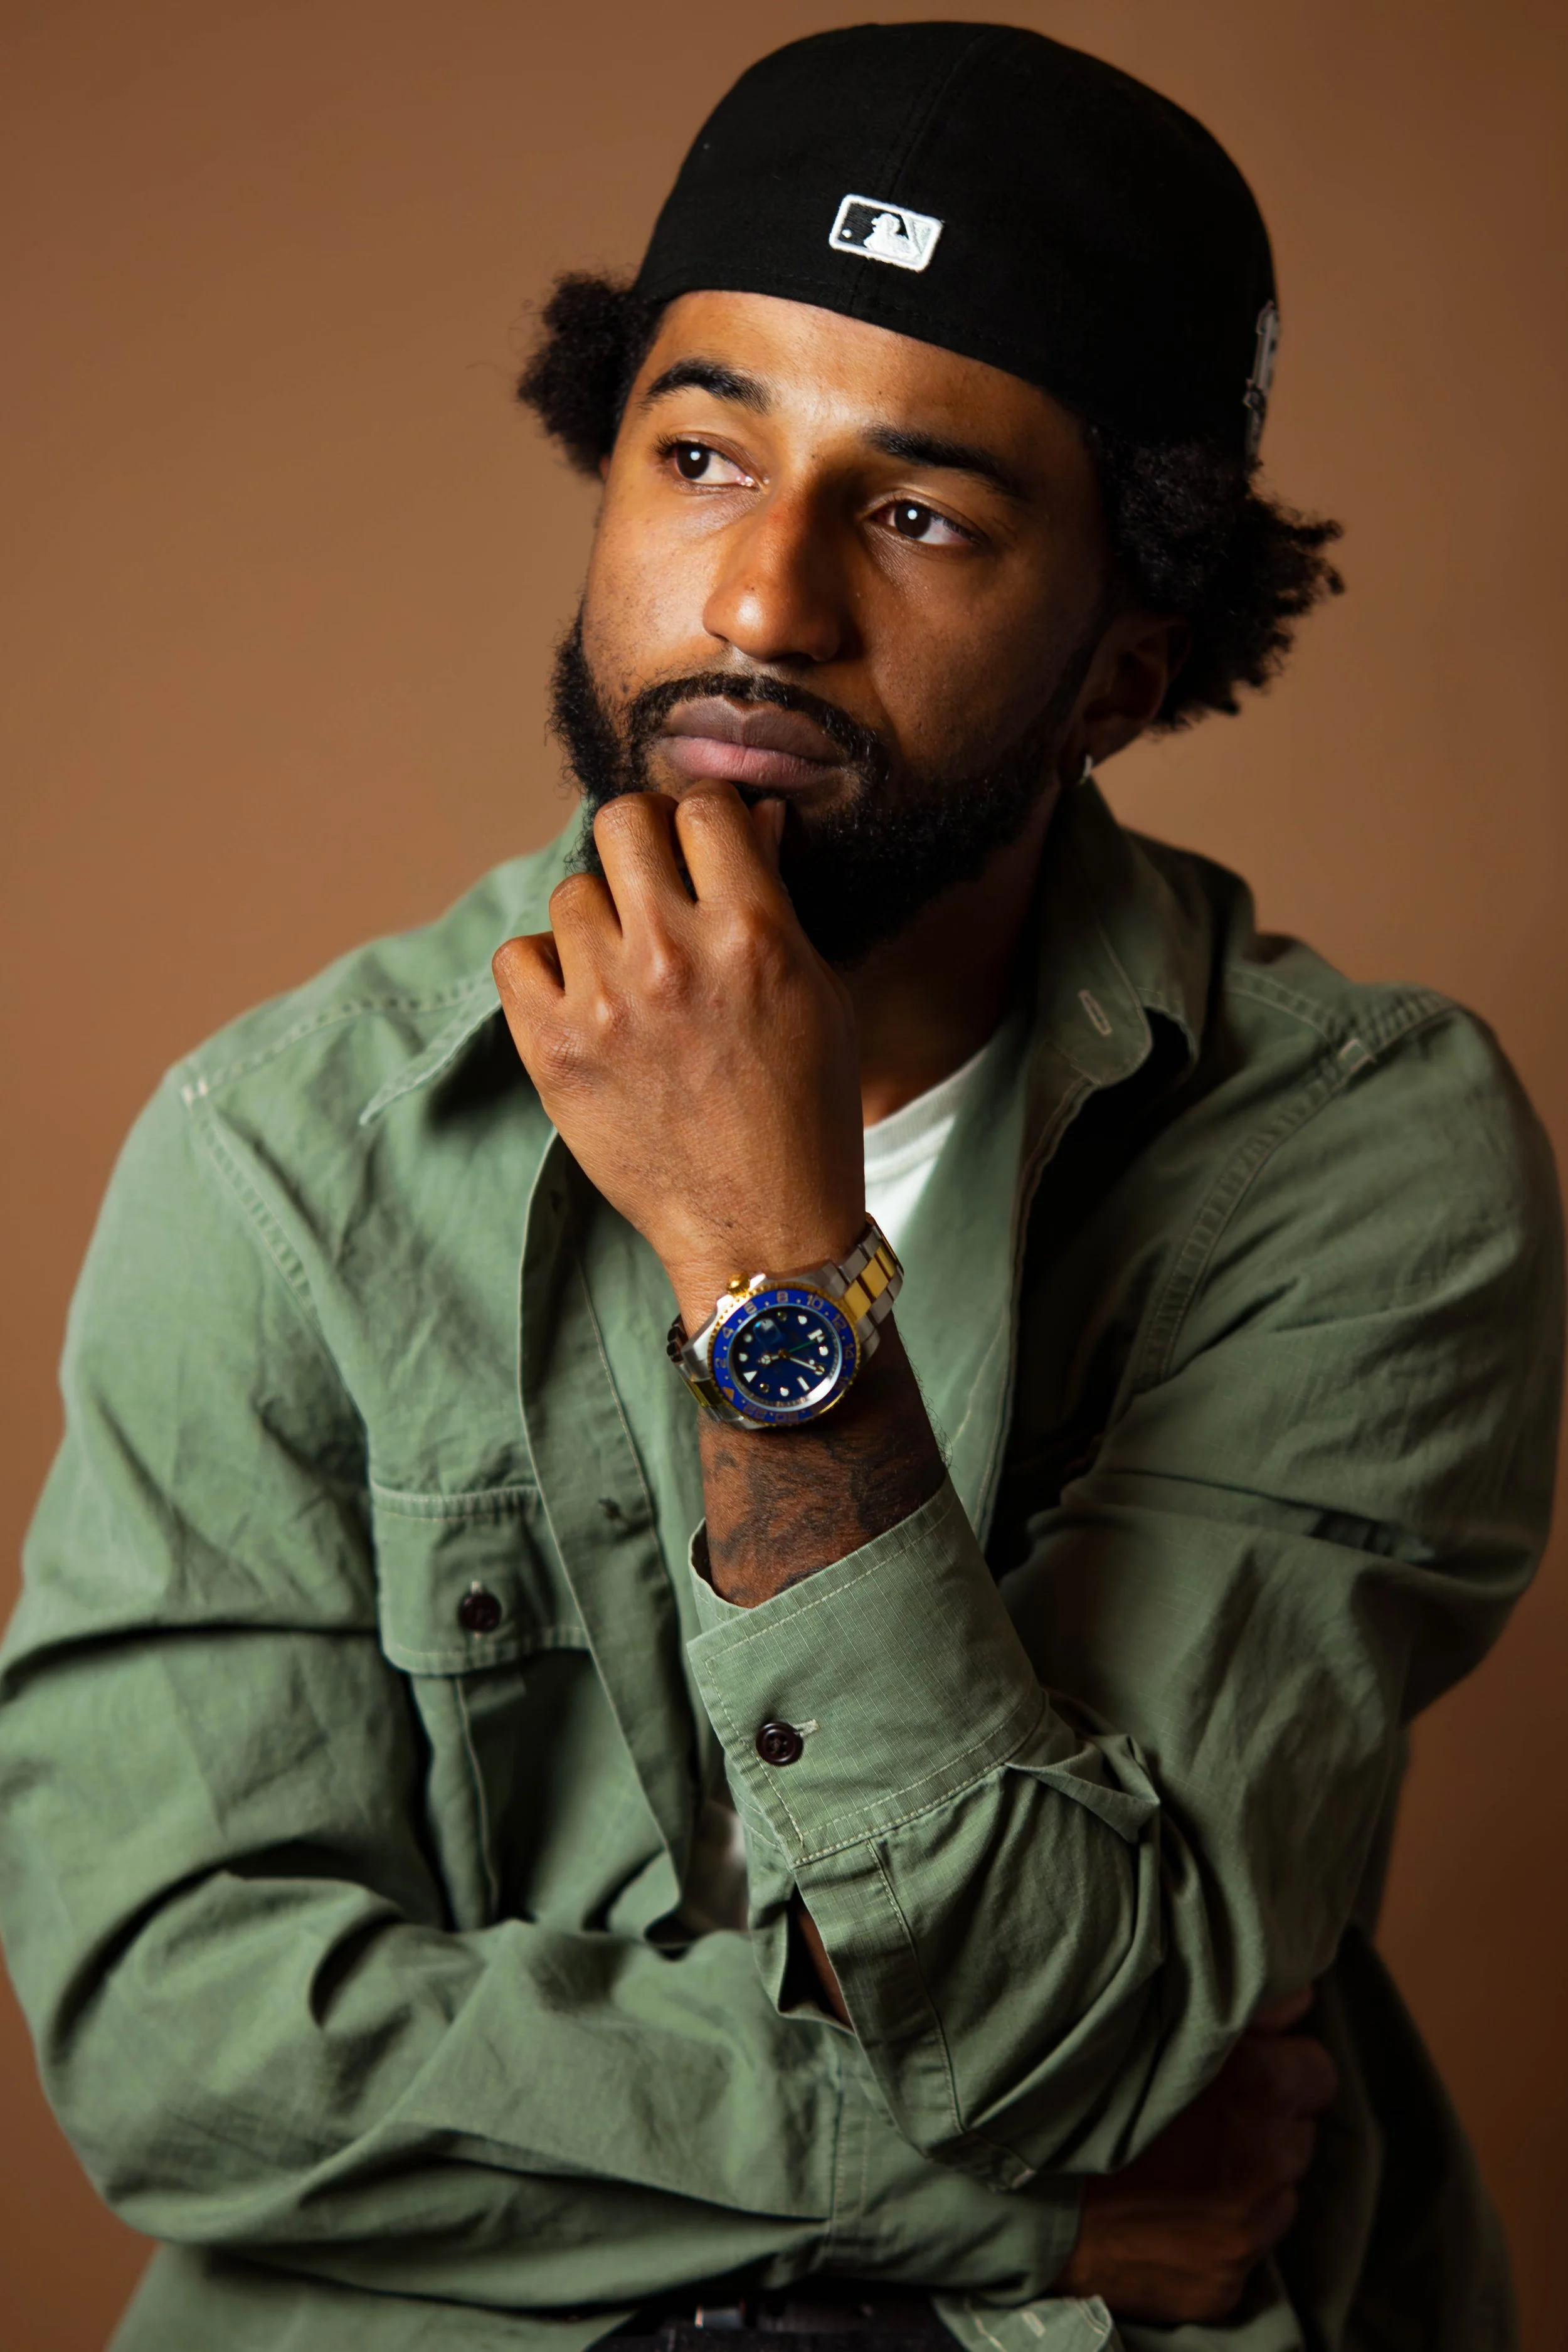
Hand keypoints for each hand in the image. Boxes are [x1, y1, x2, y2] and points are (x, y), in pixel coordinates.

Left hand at [493, 787, 863, 1330]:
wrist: (761, 1225)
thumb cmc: (804, 1109)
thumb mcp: (816, 992)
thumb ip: (774, 900)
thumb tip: (749, 818)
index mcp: (753, 933)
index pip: (703, 808)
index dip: (701, 819)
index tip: (700, 848)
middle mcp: (673, 956)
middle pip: (621, 822)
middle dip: (640, 843)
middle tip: (651, 885)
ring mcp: (606, 1003)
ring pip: (570, 894)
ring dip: (597, 921)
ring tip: (627, 971)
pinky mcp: (553, 1050)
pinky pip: (516, 957)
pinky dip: (544, 971)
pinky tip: (583, 1001)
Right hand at [1056, 1991, 1337, 2323]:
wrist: (1024, 2193)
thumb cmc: (1085, 2089)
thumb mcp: (1159, 2019)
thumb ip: (1243, 2003)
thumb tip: (1299, 1993)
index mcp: (1260, 2089)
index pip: (1317, 2070)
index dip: (1281, 2064)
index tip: (1244, 2066)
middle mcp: (1266, 2163)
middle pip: (1297, 2134)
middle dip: (1263, 2122)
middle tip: (1204, 2110)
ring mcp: (1247, 2233)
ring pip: (1275, 2195)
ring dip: (1246, 2177)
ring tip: (1184, 2160)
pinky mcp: (1224, 2285)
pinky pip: (1243, 2251)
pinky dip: (1218, 2231)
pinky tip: (1171, 2209)